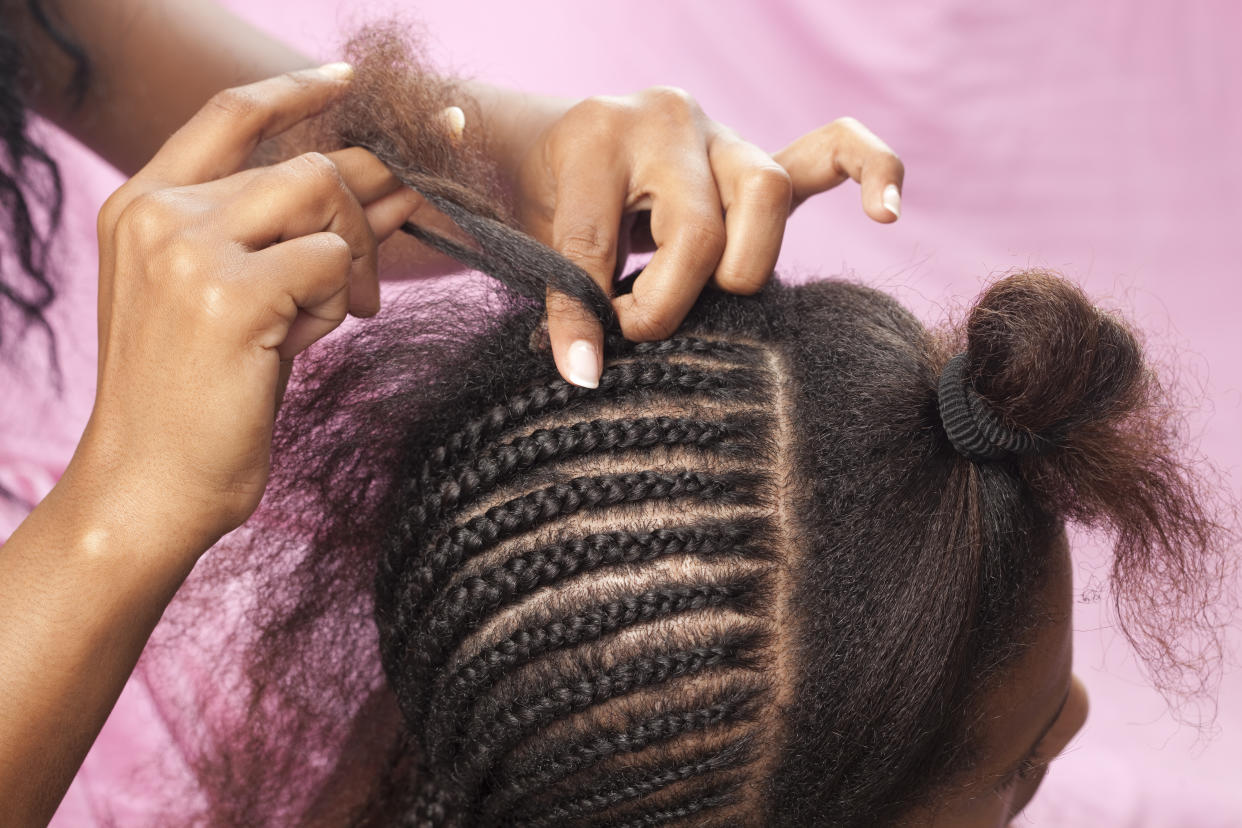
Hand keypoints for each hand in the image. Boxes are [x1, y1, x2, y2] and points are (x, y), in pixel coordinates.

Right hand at [76, 65, 421, 552]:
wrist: (151, 485)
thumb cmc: (200, 397)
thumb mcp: (239, 296)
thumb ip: (294, 234)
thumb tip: (386, 186)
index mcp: (146, 204)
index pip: (230, 113)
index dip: (297, 89)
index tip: (354, 81)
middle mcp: (158, 212)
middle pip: (305, 164)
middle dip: (367, 207)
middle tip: (391, 253)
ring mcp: (186, 247)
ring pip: (324, 195)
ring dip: (354, 256)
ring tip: (338, 311)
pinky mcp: (227, 292)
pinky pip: (329, 260)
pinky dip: (339, 298)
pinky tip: (311, 336)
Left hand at [485, 86, 903, 386]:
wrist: (560, 146)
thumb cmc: (547, 199)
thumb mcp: (532, 239)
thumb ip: (561, 293)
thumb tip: (587, 374)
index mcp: (598, 135)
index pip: (600, 237)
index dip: (588, 311)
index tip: (582, 366)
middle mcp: (670, 123)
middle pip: (701, 227)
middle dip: (672, 297)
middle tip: (639, 325)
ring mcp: (725, 137)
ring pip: (767, 197)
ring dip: (742, 269)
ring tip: (710, 297)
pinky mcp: (763, 160)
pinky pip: (832, 151)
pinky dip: (870, 172)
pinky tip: (885, 213)